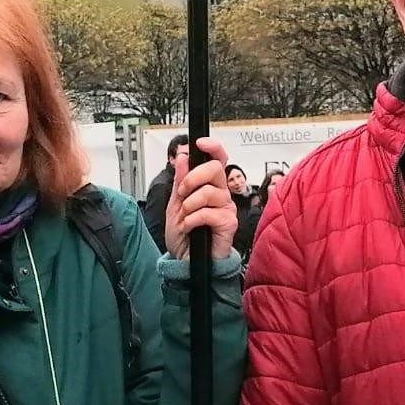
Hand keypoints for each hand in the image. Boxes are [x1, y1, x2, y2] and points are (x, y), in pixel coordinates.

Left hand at [165, 139, 238, 260]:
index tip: (200, 143)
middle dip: (192, 178)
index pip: (218, 159)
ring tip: (185, 217)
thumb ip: (180, 180)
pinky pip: (209, 212)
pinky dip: (192, 220)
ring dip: (189, 205)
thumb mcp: (175, 204)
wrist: (186, 261)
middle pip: (215, 168)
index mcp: (209, 185)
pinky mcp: (229, 223)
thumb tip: (183, 157)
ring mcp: (226, 208)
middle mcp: (221, 193)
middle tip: (182, 193)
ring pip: (209, 192)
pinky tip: (190, 228)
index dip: (212, 147)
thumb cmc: (185, 236)